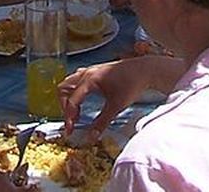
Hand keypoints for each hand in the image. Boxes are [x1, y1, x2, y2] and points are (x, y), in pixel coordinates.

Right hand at [60, 55, 178, 137]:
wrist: (144, 70)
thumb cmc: (132, 84)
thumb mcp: (117, 106)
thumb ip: (102, 122)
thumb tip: (90, 137)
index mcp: (90, 79)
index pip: (71, 100)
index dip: (68, 117)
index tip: (70, 131)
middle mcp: (87, 73)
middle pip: (64, 88)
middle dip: (64, 106)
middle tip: (73, 120)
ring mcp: (90, 70)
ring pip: (69, 82)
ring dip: (68, 98)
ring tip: (77, 113)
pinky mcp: (95, 71)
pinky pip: (77, 80)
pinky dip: (74, 92)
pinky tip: (83, 102)